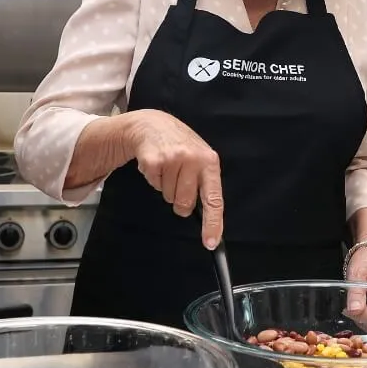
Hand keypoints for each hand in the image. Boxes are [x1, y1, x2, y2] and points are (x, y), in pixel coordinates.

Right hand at [129, 110, 223, 247]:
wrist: (152, 124)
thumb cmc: (180, 145)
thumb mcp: (199, 158)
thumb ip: (204, 183)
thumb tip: (206, 218)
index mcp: (210, 162)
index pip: (214, 199)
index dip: (213, 224)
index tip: (210, 243)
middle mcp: (193, 159)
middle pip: (185, 203)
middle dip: (179, 200)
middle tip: (177, 180)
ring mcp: (173, 159)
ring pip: (168, 197)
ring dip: (166, 187)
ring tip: (167, 168)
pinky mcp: (154, 161)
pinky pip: (155, 186)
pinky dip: (154, 180)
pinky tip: (157, 165)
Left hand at [344, 243, 366, 325]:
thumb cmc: (365, 261)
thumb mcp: (356, 275)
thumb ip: (356, 294)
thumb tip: (354, 312)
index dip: (361, 315)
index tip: (348, 311)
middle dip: (363, 317)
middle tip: (349, 308)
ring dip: (365, 318)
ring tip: (355, 306)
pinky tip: (361, 308)